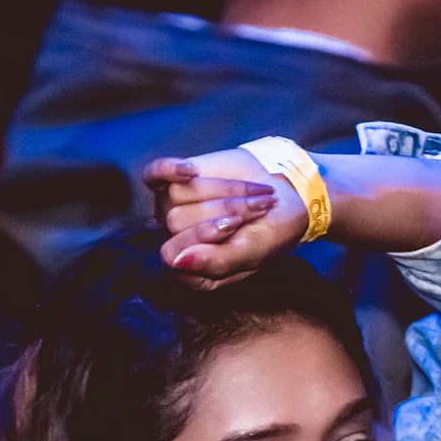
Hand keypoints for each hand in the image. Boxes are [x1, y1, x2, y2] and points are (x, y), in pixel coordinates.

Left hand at [143, 151, 301, 287]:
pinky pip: (155, 174)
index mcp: (193, 271)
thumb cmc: (270, 231)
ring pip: (177, 195)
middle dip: (222, 210)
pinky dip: (169, 169)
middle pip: (176, 222)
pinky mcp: (174, 180)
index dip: (204, 236)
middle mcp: (177, 240)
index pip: (174, 254)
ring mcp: (173, 209)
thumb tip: (177, 262)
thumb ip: (217, 262)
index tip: (236, 226)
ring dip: (221, 190)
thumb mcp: (253, 252)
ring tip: (254, 193)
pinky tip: (190, 170)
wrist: (286, 195)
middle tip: (256, 208)